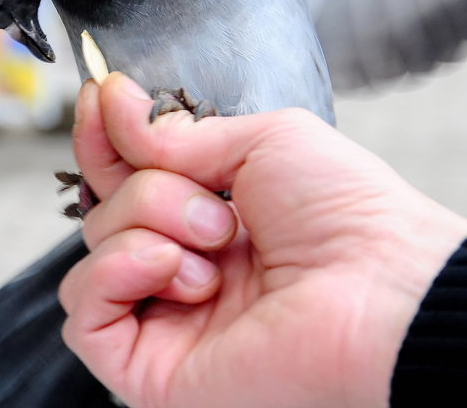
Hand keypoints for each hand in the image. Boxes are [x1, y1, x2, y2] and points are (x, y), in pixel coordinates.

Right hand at [59, 73, 466, 407]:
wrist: (383, 290)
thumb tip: (113, 105)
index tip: (96, 96)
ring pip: (93, 253)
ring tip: (216, 246)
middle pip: (107, 209)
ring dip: (145, 227)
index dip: (106, 137)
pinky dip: (116, 273)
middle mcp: (188, 269)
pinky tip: (172, 265)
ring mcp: (169, 321)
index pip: (129, 175)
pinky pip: (84, 316)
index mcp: (214, 218)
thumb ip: (177, 132)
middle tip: (216, 206)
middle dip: (150, 188)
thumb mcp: (262, 141)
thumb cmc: (349, 217)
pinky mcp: (151, 371)